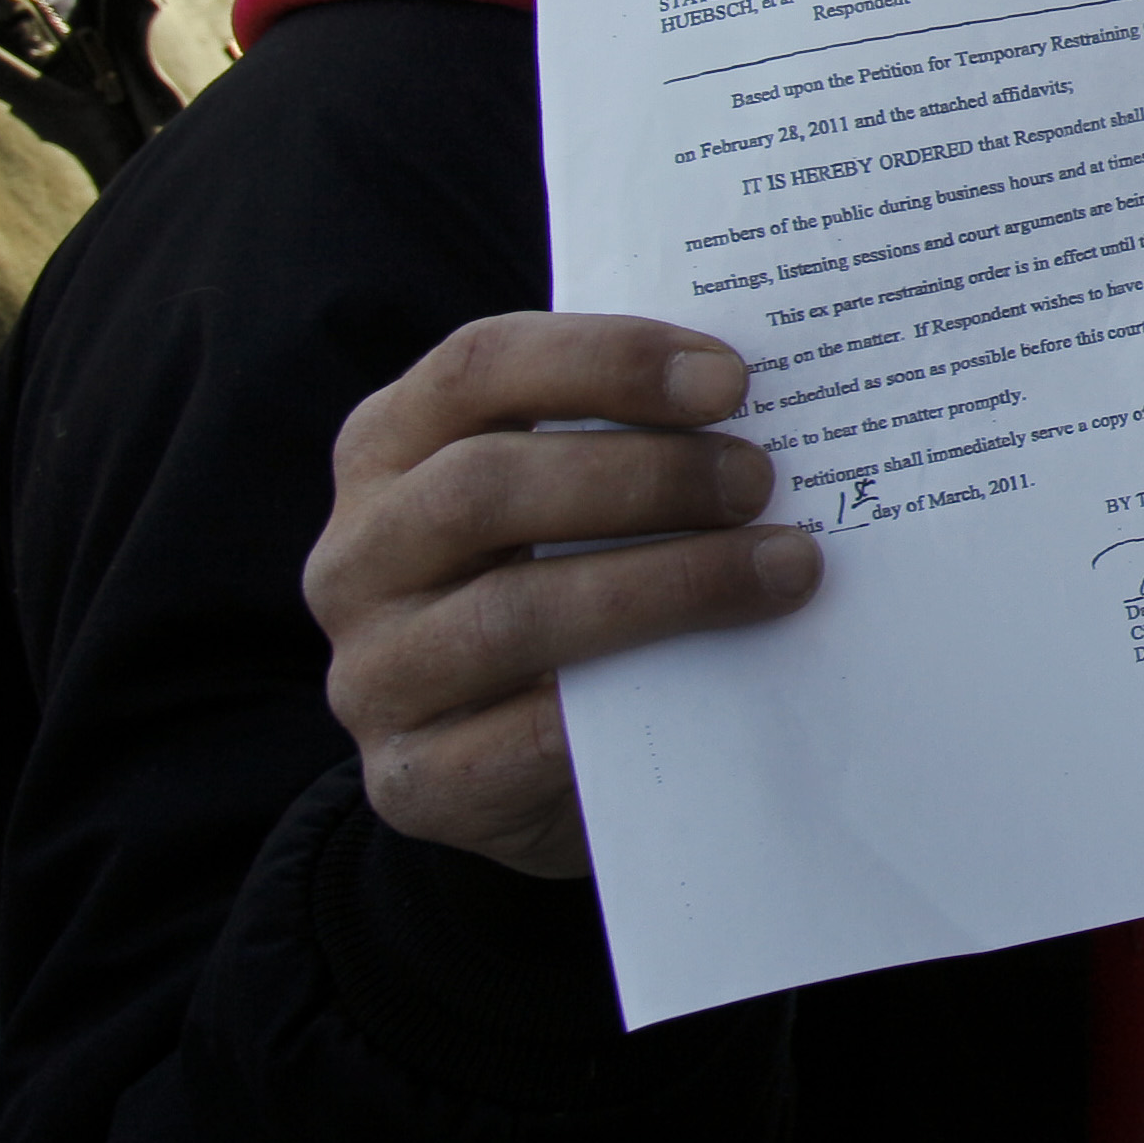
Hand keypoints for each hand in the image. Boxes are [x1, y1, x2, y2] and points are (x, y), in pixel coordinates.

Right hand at [306, 317, 823, 876]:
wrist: (537, 774)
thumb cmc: (577, 591)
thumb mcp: (580, 504)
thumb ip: (633, 444)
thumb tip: (786, 405)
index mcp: (388, 449)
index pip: (476, 368)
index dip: (606, 360)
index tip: (730, 378)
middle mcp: (357, 557)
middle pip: (485, 485)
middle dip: (644, 476)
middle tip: (758, 481)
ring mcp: (373, 676)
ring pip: (510, 613)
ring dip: (667, 584)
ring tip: (785, 567)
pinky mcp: (415, 782)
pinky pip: (525, 738)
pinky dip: (631, 698)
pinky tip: (720, 677)